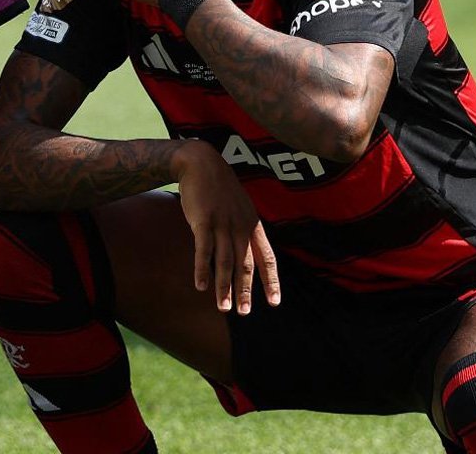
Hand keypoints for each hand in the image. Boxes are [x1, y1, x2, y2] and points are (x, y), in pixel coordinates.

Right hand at [173, 141, 279, 314]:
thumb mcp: (240, 206)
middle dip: (245, 291)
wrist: (200, 162)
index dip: (271, 281)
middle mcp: (240, 226)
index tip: (274, 302)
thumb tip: (247, 249)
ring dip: (224, 286)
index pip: (267, 258)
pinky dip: (202, 269)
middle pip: (246, 265)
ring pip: (225, 261)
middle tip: (243, 313)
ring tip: (224, 308)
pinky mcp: (203, 221)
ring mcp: (222, 224)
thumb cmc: (219, 186)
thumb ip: (244, 227)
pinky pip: (204, 250)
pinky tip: (200, 285)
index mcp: (252, 224)